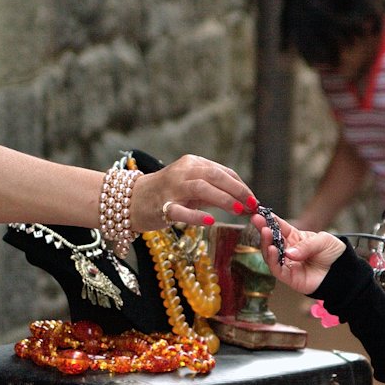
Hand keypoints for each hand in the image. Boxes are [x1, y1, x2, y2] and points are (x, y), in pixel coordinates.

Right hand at [131, 155, 257, 229]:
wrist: (131, 201)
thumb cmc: (167, 194)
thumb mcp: (191, 187)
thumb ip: (214, 191)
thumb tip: (243, 202)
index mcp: (192, 163)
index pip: (223, 171)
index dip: (240, 186)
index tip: (253, 200)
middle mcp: (183, 171)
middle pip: (215, 175)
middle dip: (237, 190)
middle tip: (252, 205)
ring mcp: (172, 187)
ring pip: (202, 188)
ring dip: (223, 199)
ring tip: (238, 210)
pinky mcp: (162, 206)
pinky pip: (181, 211)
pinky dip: (197, 216)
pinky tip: (211, 221)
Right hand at [249, 212, 346, 294]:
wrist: (341, 272)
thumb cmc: (332, 253)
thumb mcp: (322, 241)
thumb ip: (306, 245)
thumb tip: (288, 253)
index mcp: (294, 237)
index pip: (279, 227)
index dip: (269, 220)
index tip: (259, 213)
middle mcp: (287, 250)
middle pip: (271, 240)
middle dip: (264, 230)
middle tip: (257, 221)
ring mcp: (287, 263)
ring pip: (270, 254)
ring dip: (265, 243)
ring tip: (265, 233)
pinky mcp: (288, 277)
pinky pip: (276, 269)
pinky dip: (272, 260)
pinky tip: (271, 250)